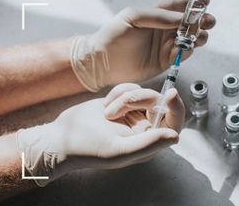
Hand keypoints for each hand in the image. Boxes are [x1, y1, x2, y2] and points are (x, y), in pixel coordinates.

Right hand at [17, 83, 184, 185]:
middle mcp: (146, 129)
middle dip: (137, 100)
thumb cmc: (88, 148)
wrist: (61, 137)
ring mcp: (135, 114)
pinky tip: (105, 105)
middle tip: (113, 111)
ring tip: (106, 112)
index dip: (176, 108)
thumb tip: (175, 136)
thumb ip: (149, 143)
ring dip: (124, 97)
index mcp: (150, 143)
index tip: (170, 93)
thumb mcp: (120, 150)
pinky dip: (118, 92)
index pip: (174, 123)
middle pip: (158, 103)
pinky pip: (131, 87)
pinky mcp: (124, 102)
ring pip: (144, 93)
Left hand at [70, 0, 215, 91]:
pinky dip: (187, 51)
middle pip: (190, 23)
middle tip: (208, 21)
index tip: (206, 0)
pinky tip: (182, 49)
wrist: (103, 62)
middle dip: (202, 20)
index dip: (193, 2)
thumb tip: (182, 18)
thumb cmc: (113, 35)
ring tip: (197, 36)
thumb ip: (158, 16)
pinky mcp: (166, 61)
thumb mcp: (133, 17)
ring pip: (191, 38)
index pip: (178, 6)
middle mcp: (164, 29)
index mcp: (156, 15)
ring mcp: (166, 45)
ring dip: (198, 36)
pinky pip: (183, 54)